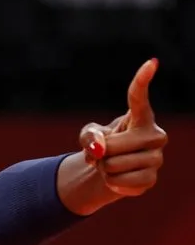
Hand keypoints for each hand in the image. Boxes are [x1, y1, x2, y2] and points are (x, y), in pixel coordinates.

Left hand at [78, 58, 167, 196]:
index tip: (151, 62)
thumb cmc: (103, 145)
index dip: (142, 80)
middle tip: (105, 154)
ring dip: (104, 169)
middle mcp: (155, 135)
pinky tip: (117, 179)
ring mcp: (157, 159)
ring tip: (111, 166)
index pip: (140, 98)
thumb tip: (99, 149)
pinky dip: (110, 182)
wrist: (111, 170)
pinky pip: (120, 182)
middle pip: (114, 146)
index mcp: (141, 118)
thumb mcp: (88, 135)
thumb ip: (88, 136)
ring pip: (114, 166)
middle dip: (101, 153)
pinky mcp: (152, 179)